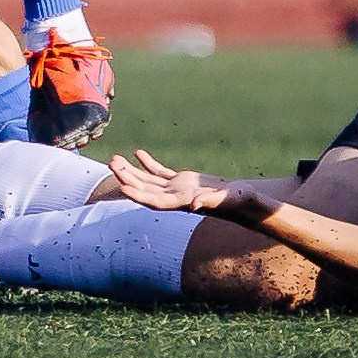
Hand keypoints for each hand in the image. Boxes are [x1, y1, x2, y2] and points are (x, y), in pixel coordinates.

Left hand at [108, 150, 247, 215]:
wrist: (245, 202)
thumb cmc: (239, 201)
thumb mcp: (228, 199)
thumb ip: (211, 200)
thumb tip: (194, 204)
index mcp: (183, 202)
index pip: (155, 201)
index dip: (138, 195)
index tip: (122, 186)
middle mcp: (176, 198)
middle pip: (146, 190)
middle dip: (128, 178)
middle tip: (112, 163)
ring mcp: (178, 189)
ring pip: (149, 181)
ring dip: (132, 171)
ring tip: (115, 159)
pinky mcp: (184, 181)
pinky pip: (161, 173)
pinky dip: (148, 164)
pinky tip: (138, 153)